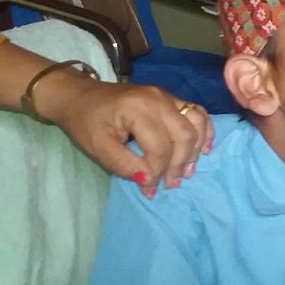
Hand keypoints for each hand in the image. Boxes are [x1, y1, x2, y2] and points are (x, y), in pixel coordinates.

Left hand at [33, 73, 214, 195]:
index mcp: (138, 108)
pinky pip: (198, 114)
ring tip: (187, 171)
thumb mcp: (96, 147)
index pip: (160, 146)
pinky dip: (205, 132)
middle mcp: (158, 99)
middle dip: (179, 165)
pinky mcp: (170, 98)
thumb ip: (122, 164)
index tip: (147, 189)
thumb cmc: (85, 122)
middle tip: (170, 184)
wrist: (79, 96)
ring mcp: (167, 96)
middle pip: (184, 136)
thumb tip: (148, 180)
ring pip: (196, 124)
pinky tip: (204, 149)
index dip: (157, 171)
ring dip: (195, 151)